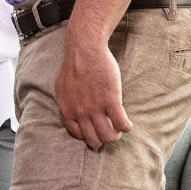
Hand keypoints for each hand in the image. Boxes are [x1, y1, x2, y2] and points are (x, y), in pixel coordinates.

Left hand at [55, 29, 132, 148]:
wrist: (84, 49)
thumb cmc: (74, 65)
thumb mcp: (62, 87)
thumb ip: (68, 102)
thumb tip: (73, 112)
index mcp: (67, 109)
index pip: (78, 135)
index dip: (89, 135)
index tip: (95, 129)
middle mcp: (80, 112)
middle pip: (94, 141)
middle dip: (103, 138)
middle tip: (110, 130)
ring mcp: (95, 108)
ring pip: (109, 137)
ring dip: (116, 135)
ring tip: (119, 127)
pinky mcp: (110, 100)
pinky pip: (121, 124)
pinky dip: (127, 128)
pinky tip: (128, 124)